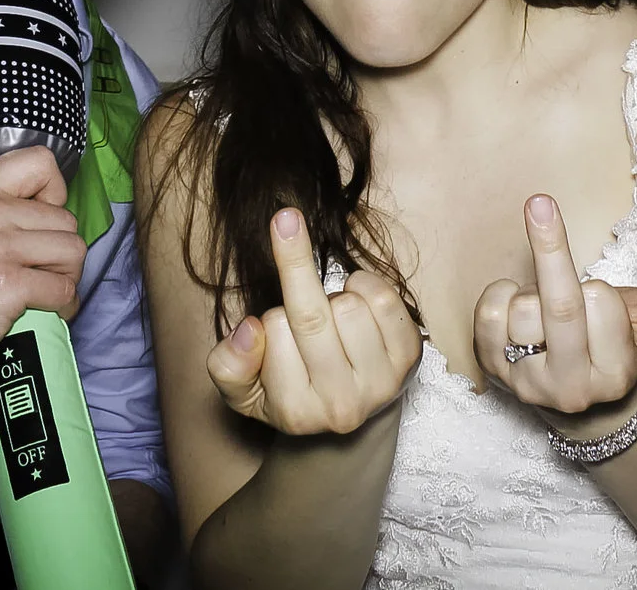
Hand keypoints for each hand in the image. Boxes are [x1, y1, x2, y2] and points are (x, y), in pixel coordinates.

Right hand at [0, 147, 85, 399]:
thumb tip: (48, 217)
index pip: (42, 163)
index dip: (53, 197)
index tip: (38, 229)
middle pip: (66, 220)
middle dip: (62, 254)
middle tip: (40, 278)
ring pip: (73, 252)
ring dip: (65, 280)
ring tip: (41, 297)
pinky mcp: (3, 285)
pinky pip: (64, 290)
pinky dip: (61, 309)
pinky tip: (38, 316)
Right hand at [205, 208, 420, 435]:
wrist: (349, 410)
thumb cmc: (291, 390)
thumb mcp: (244, 391)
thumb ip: (227, 366)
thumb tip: (250, 330)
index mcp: (297, 414)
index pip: (274, 332)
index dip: (268, 316)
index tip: (266, 313)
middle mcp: (343, 406)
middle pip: (311, 315)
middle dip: (296, 266)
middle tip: (286, 223)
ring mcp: (382, 383)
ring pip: (348, 304)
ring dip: (335, 296)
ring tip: (331, 318)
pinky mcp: (409, 359)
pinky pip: (385, 298)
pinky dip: (365, 285)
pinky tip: (357, 302)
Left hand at [475, 194, 636, 420]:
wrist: (575, 393)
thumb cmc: (615, 345)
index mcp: (614, 374)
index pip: (602, 305)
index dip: (599, 288)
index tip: (599, 294)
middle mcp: (570, 387)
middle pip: (560, 308)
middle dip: (550, 248)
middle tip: (540, 202)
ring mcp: (527, 382)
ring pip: (521, 307)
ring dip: (531, 290)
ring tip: (546, 305)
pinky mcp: (492, 371)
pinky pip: (487, 313)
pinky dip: (500, 296)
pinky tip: (517, 308)